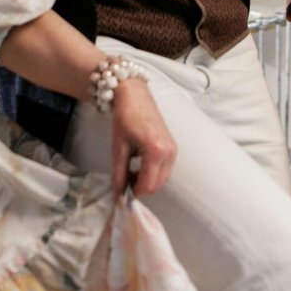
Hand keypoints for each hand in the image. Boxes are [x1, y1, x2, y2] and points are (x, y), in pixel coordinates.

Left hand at [108, 79, 174, 195]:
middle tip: (124, 183)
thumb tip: (117, 194)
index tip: (121, 193)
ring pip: (162, 179)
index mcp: (156, 150)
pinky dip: (153, 174)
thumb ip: (119, 174)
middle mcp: (169, 151)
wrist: (135, 96)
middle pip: (157, 185)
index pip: (148, 185)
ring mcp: (173, 150)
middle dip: (141, 188)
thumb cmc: (125, 117)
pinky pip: (165, 170)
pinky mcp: (173, 148)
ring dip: (147, 182)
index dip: (134, 193)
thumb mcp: (118, 148)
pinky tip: (140, 167)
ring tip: (131, 174)